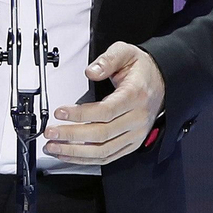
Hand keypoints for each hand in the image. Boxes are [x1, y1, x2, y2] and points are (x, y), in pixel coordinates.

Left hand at [43, 41, 166, 164]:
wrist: (162, 81)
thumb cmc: (141, 69)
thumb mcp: (125, 53)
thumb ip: (107, 60)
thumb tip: (91, 71)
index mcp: (135, 96)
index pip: (105, 111)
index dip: (80, 114)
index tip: (60, 112)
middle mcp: (137, 119)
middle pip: (102, 133)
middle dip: (72, 135)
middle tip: (50, 132)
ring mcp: (135, 134)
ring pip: (104, 150)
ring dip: (76, 151)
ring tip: (54, 147)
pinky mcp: (132, 143)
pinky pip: (109, 156)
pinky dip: (88, 159)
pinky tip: (70, 155)